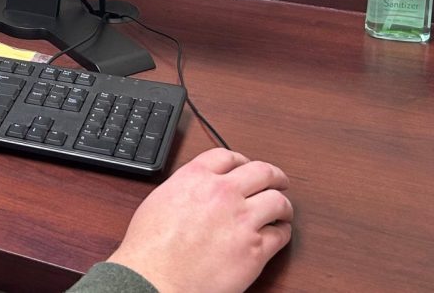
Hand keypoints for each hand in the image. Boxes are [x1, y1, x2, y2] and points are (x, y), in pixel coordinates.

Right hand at [107, 148, 292, 292]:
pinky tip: (277, 235)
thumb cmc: (150, 246)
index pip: (229, 156)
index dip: (242, 160)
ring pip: (278, 201)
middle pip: (262, 171)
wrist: (156, 277)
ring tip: (282, 211)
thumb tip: (196, 190)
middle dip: (275, 176)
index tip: (246, 167)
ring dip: (283, 205)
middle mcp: (223, 192)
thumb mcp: (161, 199)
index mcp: (197, 177)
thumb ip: (184, 187)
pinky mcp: (255, 249)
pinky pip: (280, 235)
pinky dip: (282, 233)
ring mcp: (242, 219)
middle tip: (279, 181)